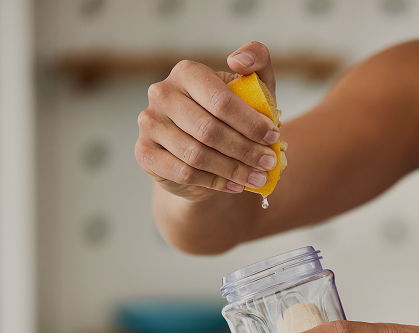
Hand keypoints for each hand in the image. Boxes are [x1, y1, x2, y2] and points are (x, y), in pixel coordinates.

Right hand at [135, 42, 280, 201]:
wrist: (202, 154)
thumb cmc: (232, 118)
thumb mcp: (251, 88)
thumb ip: (257, 62)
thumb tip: (239, 61)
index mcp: (187, 73)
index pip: (221, 101)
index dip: (251, 123)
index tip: (273, 137)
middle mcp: (162, 93)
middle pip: (210, 130)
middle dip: (246, 150)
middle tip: (269, 163)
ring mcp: (149, 123)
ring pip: (197, 155)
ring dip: (233, 170)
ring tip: (257, 178)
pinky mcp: (145, 153)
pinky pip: (184, 172)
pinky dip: (214, 182)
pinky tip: (235, 185)